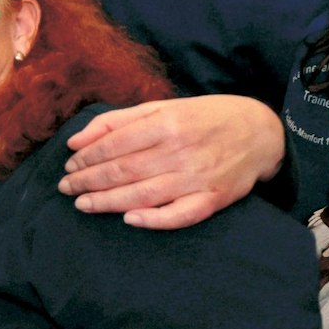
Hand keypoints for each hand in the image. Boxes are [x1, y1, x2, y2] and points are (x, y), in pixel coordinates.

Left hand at [58, 96, 284, 229]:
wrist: (261, 132)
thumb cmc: (204, 117)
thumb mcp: (162, 108)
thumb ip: (117, 122)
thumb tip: (75, 142)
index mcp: (167, 123)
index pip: (114, 145)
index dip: (86, 158)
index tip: (68, 166)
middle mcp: (181, 150)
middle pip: (123, 170)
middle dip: (88, 181)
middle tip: (66, 188)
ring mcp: (198, 177)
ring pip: (143, 194)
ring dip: (107, 202)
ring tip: (82, 205)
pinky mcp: (213, 199)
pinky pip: (180, 215)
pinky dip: (154, 220)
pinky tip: (129, 220)